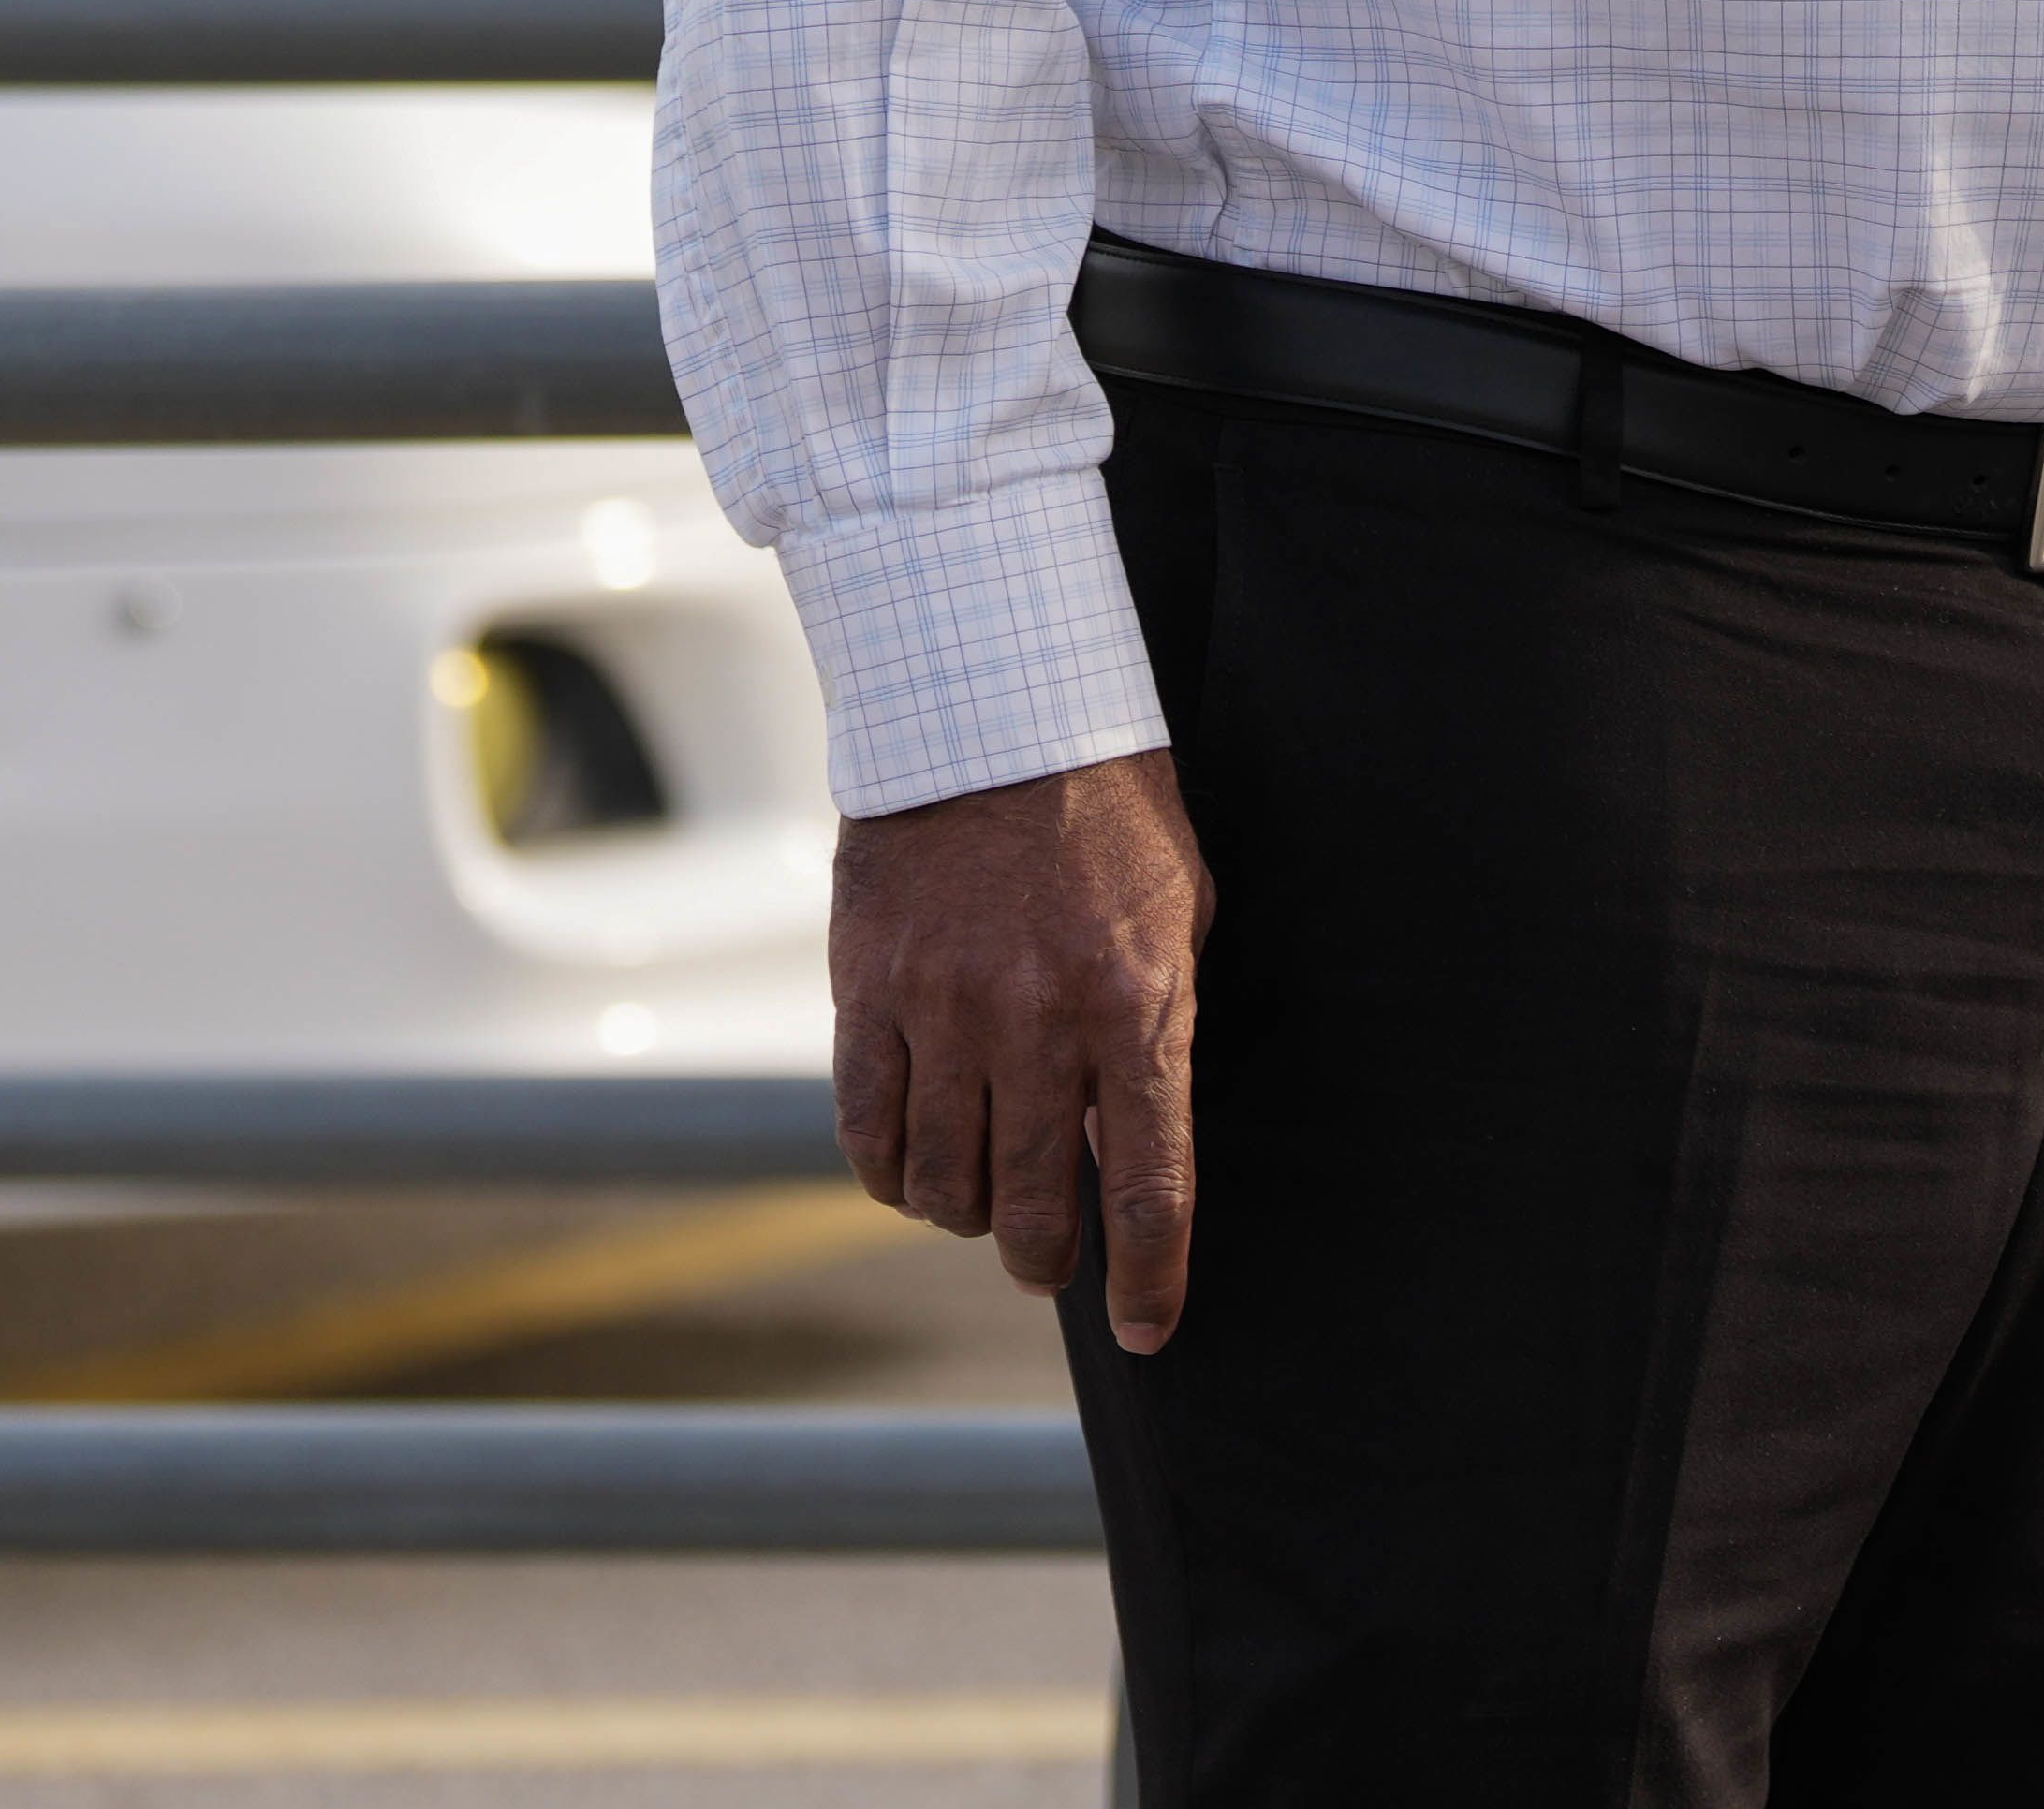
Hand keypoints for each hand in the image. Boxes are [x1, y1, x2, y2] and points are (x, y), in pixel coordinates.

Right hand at [831, 749, 1208, 1346]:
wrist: (995, 715)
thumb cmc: (1111, 822)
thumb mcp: (1177, 922)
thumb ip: (1155, 1035)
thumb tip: (1122, 1147)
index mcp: (1136, 1008)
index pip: (1151, 1187)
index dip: (1151, 1279)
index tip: (1150, 1329)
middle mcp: (1039, 1023)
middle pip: (1037, 1209)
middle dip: (1048, 1260)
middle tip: (1051, 1259)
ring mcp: (944, 1011)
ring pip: (944, 1184)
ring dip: (969, 1215)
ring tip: (986, 1200)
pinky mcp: (868, 992)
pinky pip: (866, 1129)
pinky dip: (890, 1173)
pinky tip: (914, 1167)